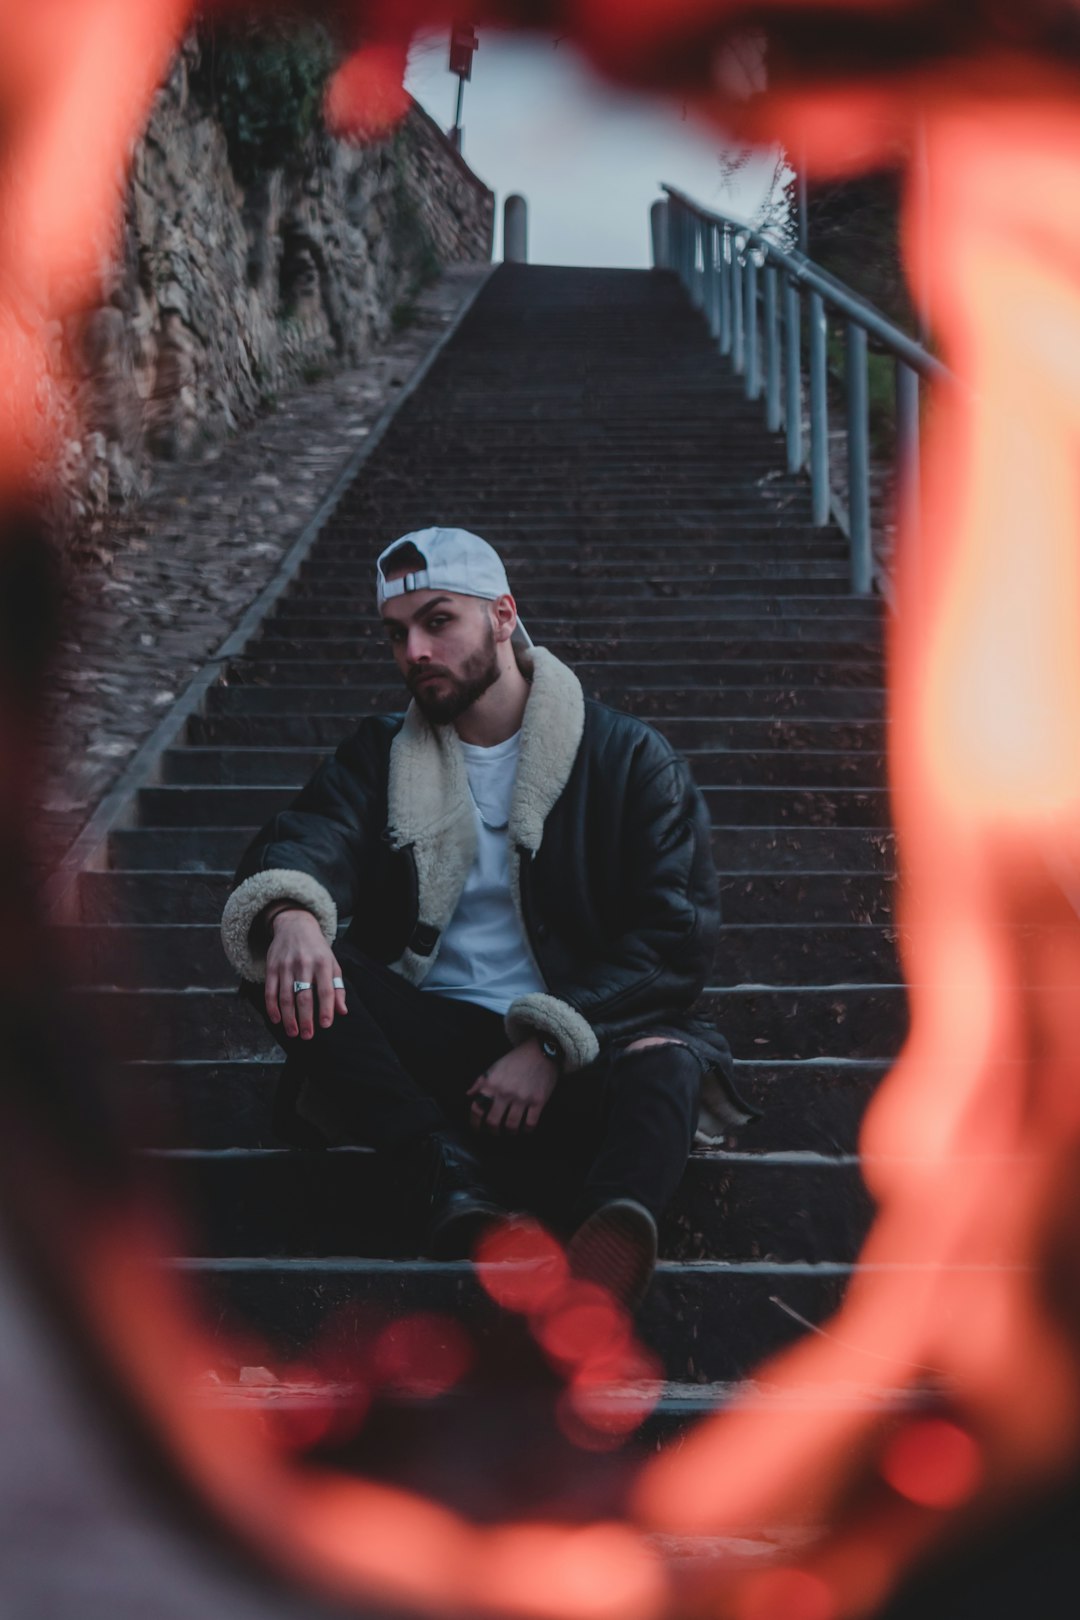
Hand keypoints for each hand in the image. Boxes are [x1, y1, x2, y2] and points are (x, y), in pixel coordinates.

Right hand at [265, 908, 346, 1038]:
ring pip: (286, 996)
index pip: (325, 990)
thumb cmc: (317, 949)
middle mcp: (304, 964)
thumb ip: (337, 987)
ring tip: (293, 1032)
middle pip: (304, 996)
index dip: (325, 1009)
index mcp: (323, 963)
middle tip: (307, 1035)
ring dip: (289, 1017)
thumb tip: (341, 1011)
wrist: (295, 925)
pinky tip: (277, 1019)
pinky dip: (272, 1007)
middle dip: (305, 1019)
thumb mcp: (332, 963)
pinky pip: (270, 991)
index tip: (325, 1025)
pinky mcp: (272, 967)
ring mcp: (286, 966)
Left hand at [467, 1039, 558, 1134]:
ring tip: (510, 1131)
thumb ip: (480, 1082)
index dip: (475, 1123)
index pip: (477, 1109)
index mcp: (492, 1084)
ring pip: (511, 1125)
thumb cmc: (516, 1059)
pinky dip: (526, 1130)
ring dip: (510, 1132)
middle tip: (495, 1132)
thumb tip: (469, 1095)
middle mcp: (505, 1092)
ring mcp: (522, 1098)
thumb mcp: (494, 1067)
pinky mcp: (538, 1101)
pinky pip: (530, 1123)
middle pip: (493, 1122)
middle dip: (492, 1131)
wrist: (541, 1051)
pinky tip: (525, 1128)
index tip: (477, 1128)